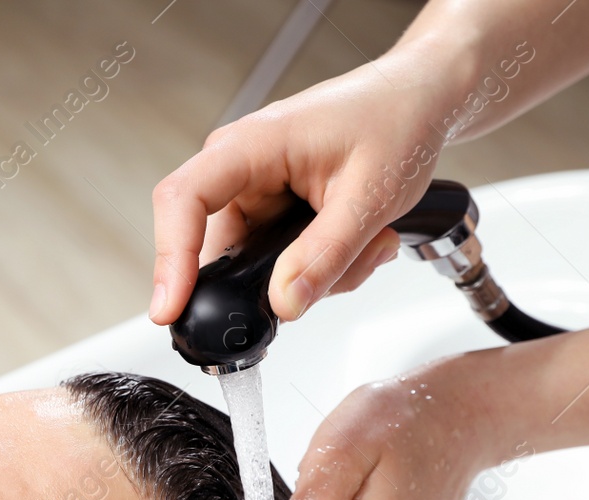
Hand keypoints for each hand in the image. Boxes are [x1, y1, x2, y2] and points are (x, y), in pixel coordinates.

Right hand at [148, 49, 450, 325]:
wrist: (419, 101)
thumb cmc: (396, 119)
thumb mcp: (370, 196)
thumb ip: (326, 254)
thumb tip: (283, 304)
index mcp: (251, 145)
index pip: (183, 201)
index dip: (169, 260)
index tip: (170, 308)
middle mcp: (240, 168)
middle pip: (218, 249)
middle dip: (274, 280)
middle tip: (335, 275)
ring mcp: (254, 192)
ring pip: (253, 266)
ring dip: (312, 273)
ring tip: (365, 246)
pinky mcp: (271, 211)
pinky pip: (275, 262)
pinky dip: (318, 267)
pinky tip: (356, 245)